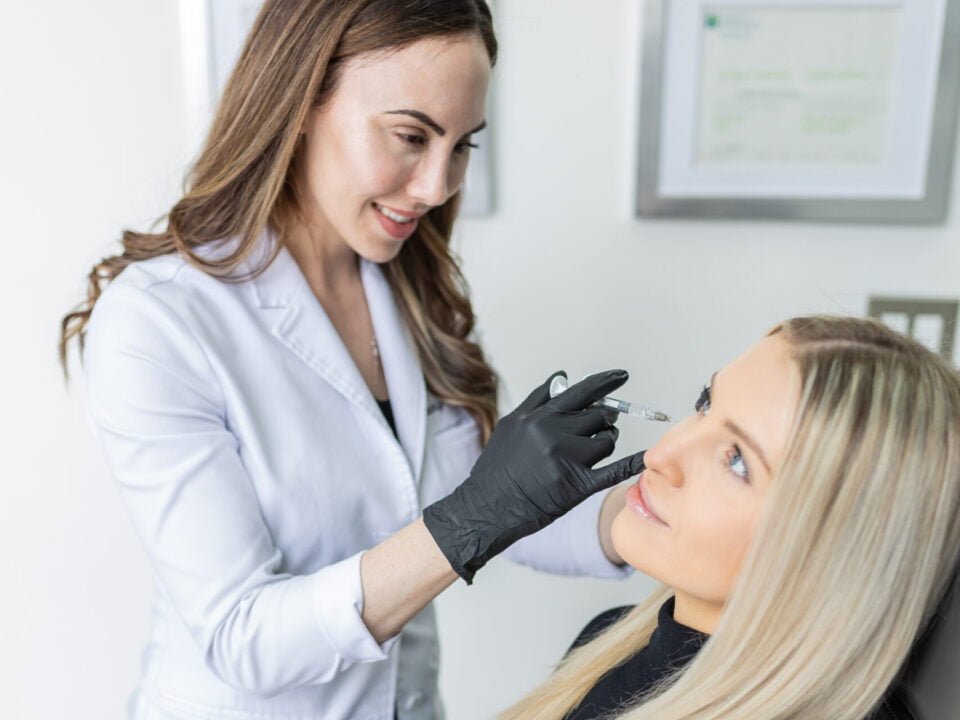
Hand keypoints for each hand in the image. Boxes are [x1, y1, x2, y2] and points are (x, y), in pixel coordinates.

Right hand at [422, 369, 645, 582]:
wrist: (486, 507)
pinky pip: (611, 471)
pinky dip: (630, 464)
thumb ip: (537, 400)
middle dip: (602, 420)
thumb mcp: (510, 425)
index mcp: (539, 417)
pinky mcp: (575, 486)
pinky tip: (644, 459)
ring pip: (606, 442)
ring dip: (604, 443)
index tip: (622, 376)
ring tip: (591, 451)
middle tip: (599, 426)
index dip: (606, 382)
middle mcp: (554, 434)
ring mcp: (566, 460)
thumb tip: (562, 378)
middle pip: (598, 416)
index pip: (582, 391)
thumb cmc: (497, 467)